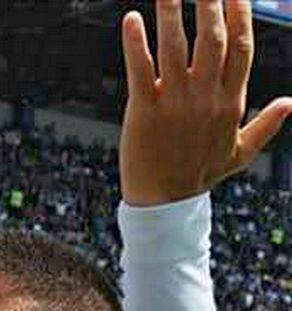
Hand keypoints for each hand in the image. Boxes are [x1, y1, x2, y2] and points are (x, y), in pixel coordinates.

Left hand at [119, 1, 290, 205]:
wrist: (163, 203)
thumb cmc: (197, 175)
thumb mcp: (240, 152)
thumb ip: (266, 124)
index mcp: (229, 102)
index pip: (240, 49)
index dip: (240, 16)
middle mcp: (205, 98)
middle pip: (213, 40)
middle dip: (211, 5)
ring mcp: (174, 103)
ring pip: (176, 48)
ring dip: (173, 14)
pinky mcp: (144, 110)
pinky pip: (140, 70)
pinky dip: (135, 43)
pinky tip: (132, 19)